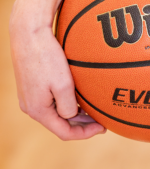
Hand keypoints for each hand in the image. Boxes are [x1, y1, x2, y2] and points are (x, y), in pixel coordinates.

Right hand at [10, 0, 105, 139]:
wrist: (28, 34)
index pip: (64, 132)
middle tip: (101, 120)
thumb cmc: (46, 57)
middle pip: (59, 123)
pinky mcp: (31, 85)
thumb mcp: (63, 85)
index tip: (102, 128)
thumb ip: (69, 107)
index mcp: (38, 110)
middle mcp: (30, 107)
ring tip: (93, 109)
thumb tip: (72, 116)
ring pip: (55, 111)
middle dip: (81, 124)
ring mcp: (29, 96)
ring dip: (74, 113)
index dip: (85, 134)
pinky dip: (65, 101)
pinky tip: (78, 94)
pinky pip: (51, 100)